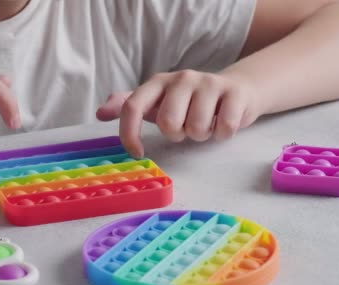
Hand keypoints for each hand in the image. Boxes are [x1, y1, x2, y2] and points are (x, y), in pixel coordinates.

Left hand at [96, 70, 260, 157]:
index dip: (130, 133)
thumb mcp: (157, 102)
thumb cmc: (190, 102)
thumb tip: (100, 113)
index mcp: (158, 82)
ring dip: (201, 135)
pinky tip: (223, 122)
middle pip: (168, 123)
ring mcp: (209, 83)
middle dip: (177, 135)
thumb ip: (129, 106)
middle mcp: (182, 78)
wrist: (238, 90)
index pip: (132, 106)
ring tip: (206, 124)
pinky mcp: (234, 93)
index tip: (137, 152)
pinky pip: (223, 127)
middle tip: (186, 128)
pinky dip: (222, 134)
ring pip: (196, 128)